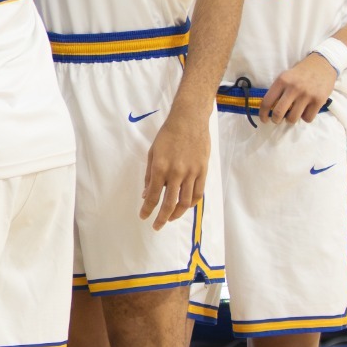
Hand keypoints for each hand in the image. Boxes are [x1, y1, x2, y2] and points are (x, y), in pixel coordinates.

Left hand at [140, 100, 209, 227]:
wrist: (189, 120)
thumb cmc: (167, 135)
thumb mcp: (153, 153)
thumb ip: (150, 175)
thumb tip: (146, 194)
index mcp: (160, 167)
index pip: (153, 195)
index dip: (147, 209)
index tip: (144, 217)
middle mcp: (176, 173)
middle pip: (169, 203)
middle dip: (162, 218)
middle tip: (157, 226)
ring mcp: (191, 173)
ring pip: (185, 202)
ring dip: (177, 213)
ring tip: (170, 218)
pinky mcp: (203, 171)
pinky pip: (198, 193)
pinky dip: (191, 203)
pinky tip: (184, 206)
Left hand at [261, 53, 335, 124]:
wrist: (323, 64)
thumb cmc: (301, 73)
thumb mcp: (286, 76)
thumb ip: (278, 90)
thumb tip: (269, 109)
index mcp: (282, 81)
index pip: (267, 101)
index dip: (262, 114)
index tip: (263, 119)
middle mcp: (293, 88)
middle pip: (278, 113)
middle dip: (275, 120)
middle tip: (276, 120)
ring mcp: (307, 95)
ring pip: (293, 118)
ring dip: (290, 120)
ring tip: (292, 115)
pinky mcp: (319, 100)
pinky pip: (307, 118)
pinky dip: (305, 117)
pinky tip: (305, 111)